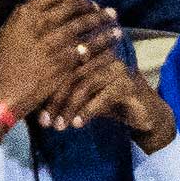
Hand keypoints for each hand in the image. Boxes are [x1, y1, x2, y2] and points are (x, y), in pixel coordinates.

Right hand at [0, 0, 120, 129]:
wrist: (1, 94)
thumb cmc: (2, 67)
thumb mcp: (8, 34)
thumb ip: (27, 21)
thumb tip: (44, 11)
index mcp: (25, 14)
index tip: (83, 0)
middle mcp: (40, 23)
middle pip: (74, 6)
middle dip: (91, 6)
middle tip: (101, 9)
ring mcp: (53, 42)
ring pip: (85, 24)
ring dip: (103, 20)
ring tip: (114, 20)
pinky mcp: (64, 61)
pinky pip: (89, 47)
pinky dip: (103, 42)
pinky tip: (112, 41)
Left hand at [38, 49, 176, 152]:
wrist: (144, 114)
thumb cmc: (108, 104)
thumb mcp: (83, 100)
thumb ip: (63, 98)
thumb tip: (35, 111)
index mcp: (88, 53)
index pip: (61, 69)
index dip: (47, 93)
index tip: (37, 116)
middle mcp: (102, 55)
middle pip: (70, 76)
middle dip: (55, 102)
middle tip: (45, 123)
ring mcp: (116, 67)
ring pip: (85, 85)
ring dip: (69, 108)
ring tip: (60, 127)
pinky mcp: (127, 82)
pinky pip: (102, 95)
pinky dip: (88, 111)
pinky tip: (77, 124)